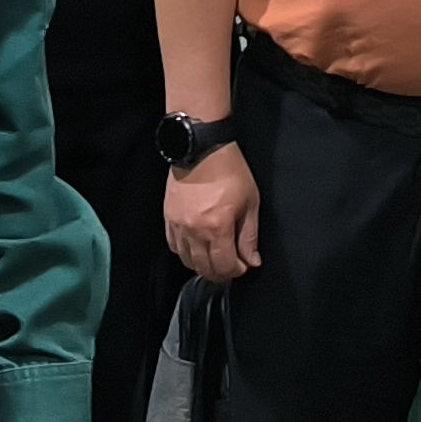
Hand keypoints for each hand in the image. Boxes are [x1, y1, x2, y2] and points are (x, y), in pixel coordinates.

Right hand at [164, 145, 261, 281]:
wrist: (201, 148)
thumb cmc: (229, 171)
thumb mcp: (250, 202)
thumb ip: (249, 236)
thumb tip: (252, 260)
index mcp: (217, 227)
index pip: (224, 266)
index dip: (236, 271)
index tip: (244, 265)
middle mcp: (195, 231)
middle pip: (204, 268)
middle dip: (220, 273)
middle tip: (230, 266)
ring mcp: (178, 225)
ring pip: (187, 260)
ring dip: (202, 265)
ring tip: (214, 259)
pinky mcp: (168, 218)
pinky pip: (174, 246)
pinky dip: (186, 253)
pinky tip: (196, 248)